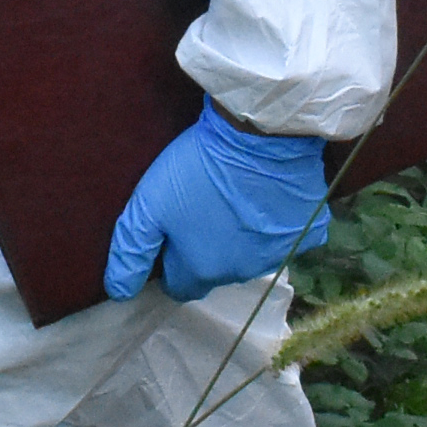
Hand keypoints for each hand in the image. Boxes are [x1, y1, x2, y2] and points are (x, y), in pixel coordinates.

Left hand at [103, 102, 331, 302]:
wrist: (261, 135)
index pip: (179, 286)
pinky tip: (268, 197)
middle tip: (200, 208)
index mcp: (203, 270)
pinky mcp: (308, 233)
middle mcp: (241, 273)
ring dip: (241, 237)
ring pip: (251, 255)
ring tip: (233, 198)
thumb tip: (118, 291)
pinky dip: (277, 223)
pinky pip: (287, 237)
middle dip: (206, 249)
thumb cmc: (198, 168)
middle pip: (216, 270)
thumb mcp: (149, 204)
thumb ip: (131, 250)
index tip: (171, 234)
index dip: (171, 262)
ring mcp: (278, 255)